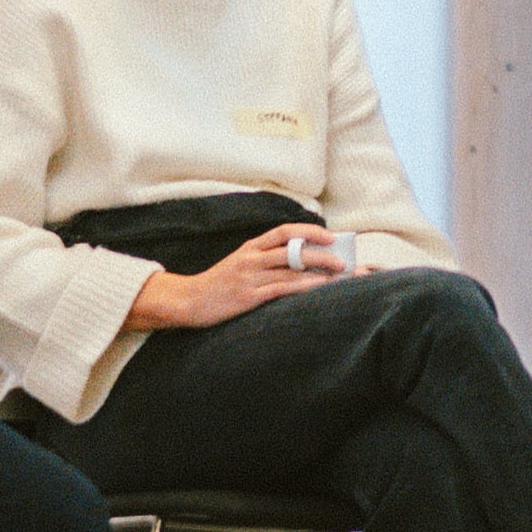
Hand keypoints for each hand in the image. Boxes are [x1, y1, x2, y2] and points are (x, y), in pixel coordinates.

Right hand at [126, 225, 342, 331]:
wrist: (188, 300)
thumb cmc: (217, 284)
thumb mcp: (238, 263)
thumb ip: (262, 258)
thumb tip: (296, 259)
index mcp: (250, 247)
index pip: (284, 231)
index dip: (309, 231)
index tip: (329, 236)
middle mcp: (252, 258)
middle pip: (293, 250)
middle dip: (322, 254)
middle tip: (343, 260)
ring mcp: (250, 276)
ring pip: (292, 269)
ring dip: (319, 272)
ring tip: (339, 275)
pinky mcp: (249, 296)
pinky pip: (282, 288)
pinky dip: (304, 287)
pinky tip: (319, 288)